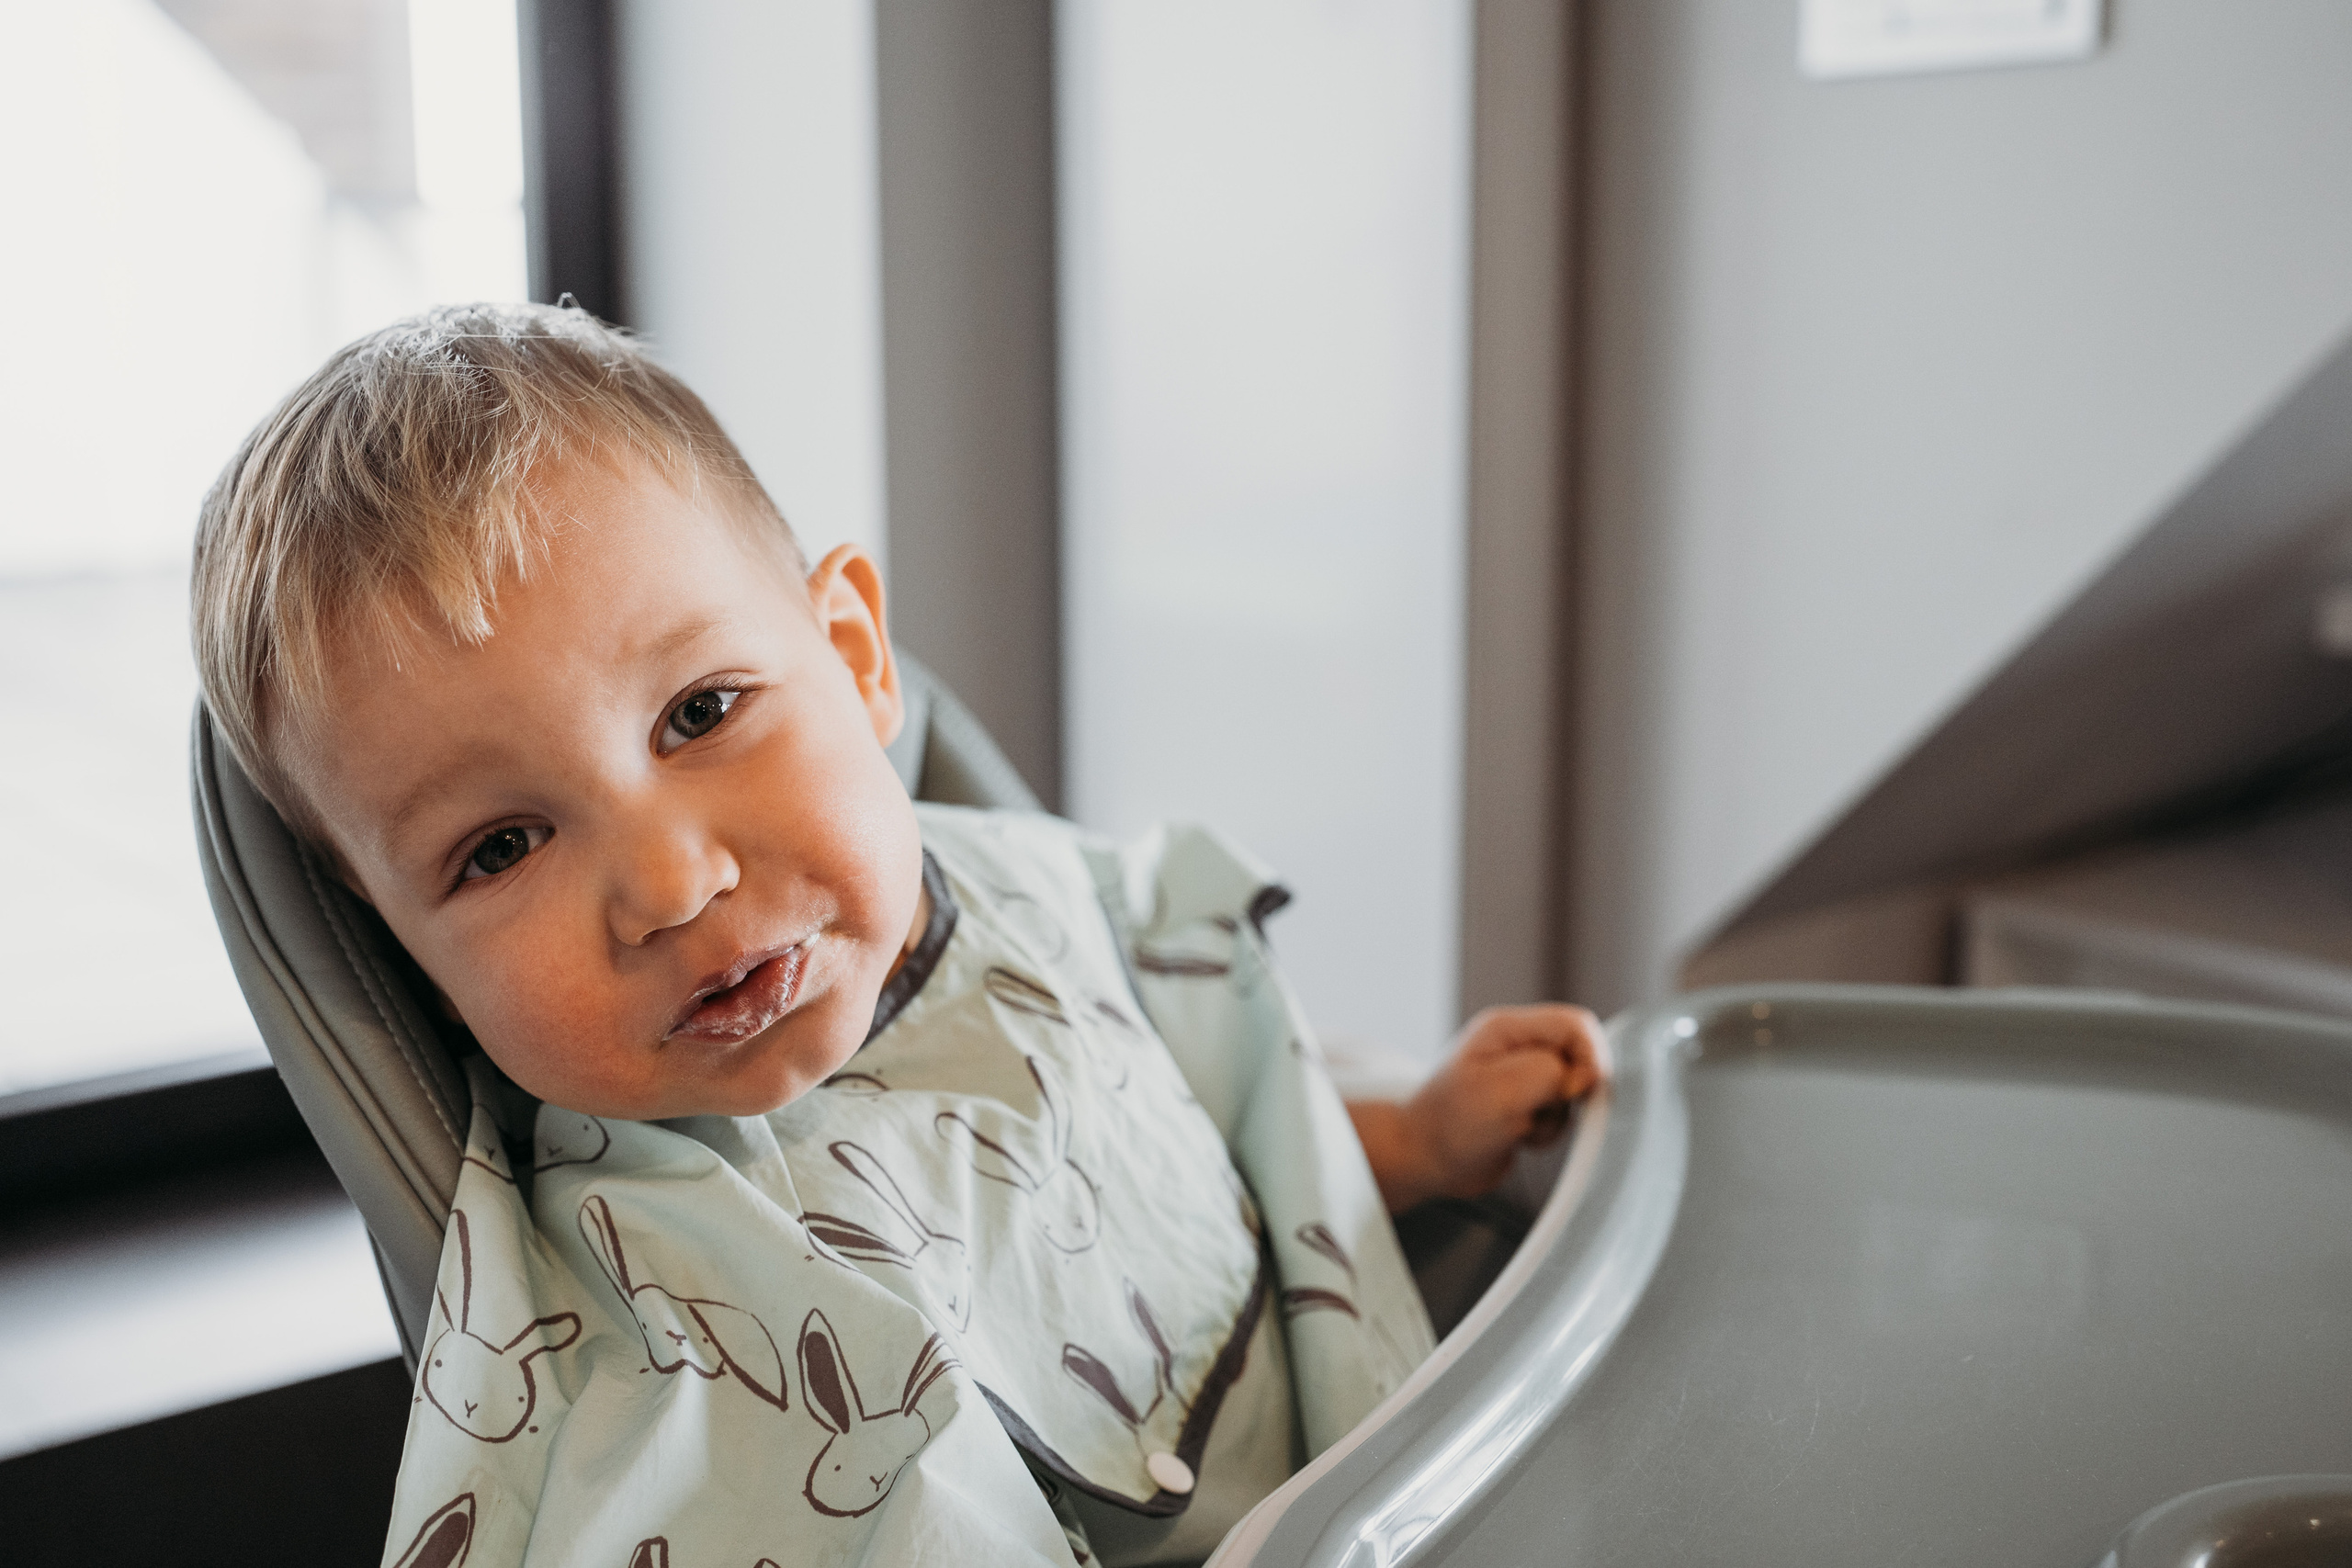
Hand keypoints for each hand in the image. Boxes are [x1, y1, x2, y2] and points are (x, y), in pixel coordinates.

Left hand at [1347, 1004, 1607, 1212]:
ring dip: (1555, 1117)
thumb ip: (1550, 1073)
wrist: (1422, 1160)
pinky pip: (1560, 1114)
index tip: (1576, 1091)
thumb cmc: (1450, 1124)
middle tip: (1539, 1111)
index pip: (1576, 1024)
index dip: (1590, 1057)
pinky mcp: (1525, 1106)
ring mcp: (1521, 1077)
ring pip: (1573, 1090)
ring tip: (1519, 1127)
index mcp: (1508, 1029)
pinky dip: (1547, 1131)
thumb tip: (1587, 1076)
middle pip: (1579, 1056)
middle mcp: (1517, 1047)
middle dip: (1570, 1092)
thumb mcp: (1503, 1092)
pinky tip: (1518, 1138)